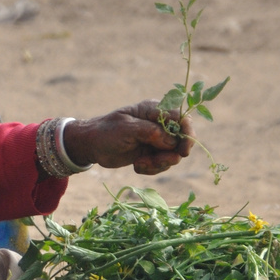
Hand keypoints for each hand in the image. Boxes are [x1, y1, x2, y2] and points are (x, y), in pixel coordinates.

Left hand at [62, 101, 192, 175]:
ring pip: (173, 155)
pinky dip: (152, 168)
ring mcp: (157, 139)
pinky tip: (137, 165)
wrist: (91, 145)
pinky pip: (162, 164)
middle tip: (156, 162)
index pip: (181, 117)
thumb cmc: (106, 132)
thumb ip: (150, 132)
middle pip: (181, 139)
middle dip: (170, 155)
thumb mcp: (126, 129)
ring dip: (158, 164)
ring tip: (139, 164)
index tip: (183, 151)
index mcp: (153, 110)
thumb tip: (172, 141)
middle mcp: (159, 123)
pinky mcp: (152, 152)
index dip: (187, 134)